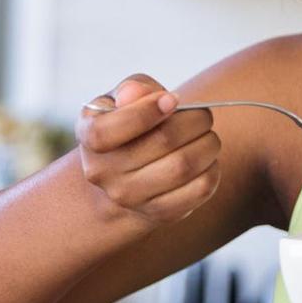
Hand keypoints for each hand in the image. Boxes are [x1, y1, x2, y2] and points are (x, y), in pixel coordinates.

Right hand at [76, 74, 220, 224]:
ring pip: (184, 166)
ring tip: (208, 136)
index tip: (173, 99)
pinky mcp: (158, 213)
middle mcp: (102, 171)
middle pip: (162, 141)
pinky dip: (212, 170)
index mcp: (89, 135)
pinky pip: (199, 190)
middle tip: (203, 115)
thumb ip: (133, 89)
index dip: (146, 111)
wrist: (123, 178)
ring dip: (208, 144)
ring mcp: (129, 197)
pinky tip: (207, 160)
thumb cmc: (129, 125)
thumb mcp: (122, 99)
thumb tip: (137, 94)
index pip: (108, 131)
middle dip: (194, 120)